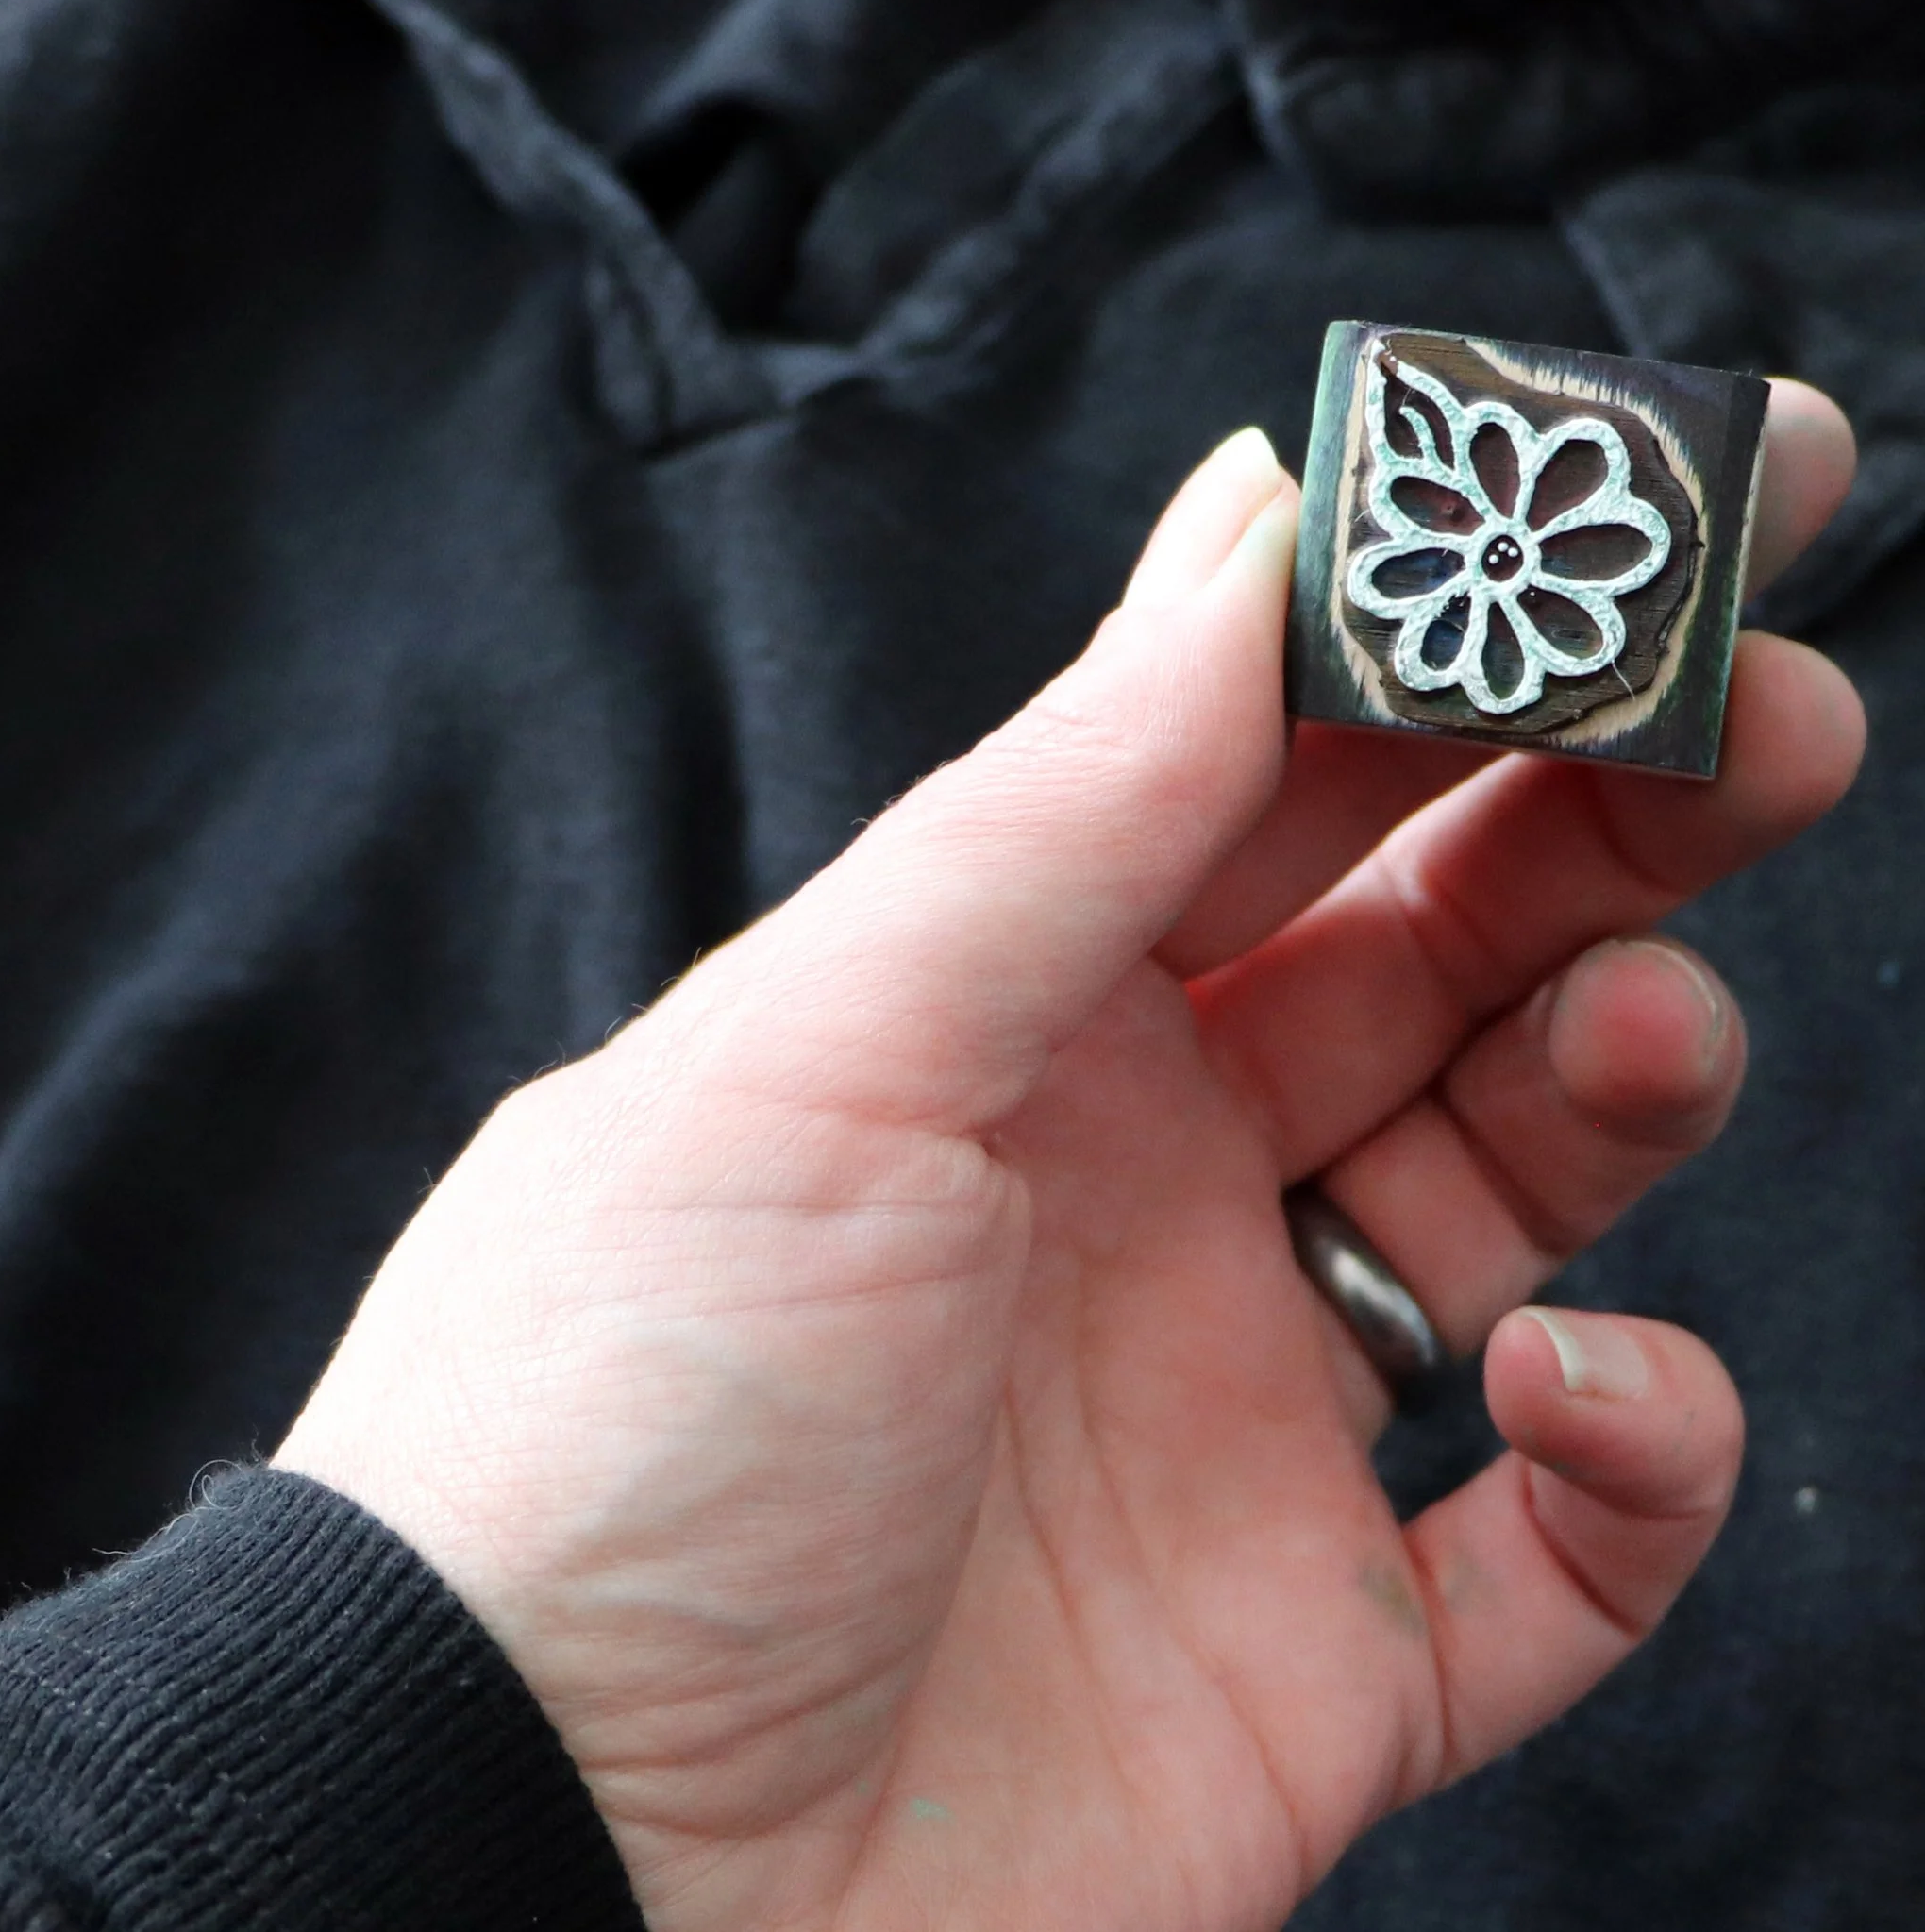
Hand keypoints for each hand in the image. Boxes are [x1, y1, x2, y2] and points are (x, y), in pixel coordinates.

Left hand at [278, 389, 1861, 1931]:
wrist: (534, 1866)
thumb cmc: (612, 1428)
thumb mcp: (814, 1061)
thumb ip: (1053, 810)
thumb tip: (1250, 523)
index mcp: (989, 1027)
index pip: (1257, 782)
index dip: (1445, 644)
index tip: (1632, 510)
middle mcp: (1119, 1196)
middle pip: (1417, 957)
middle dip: (1600, 821)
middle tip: (1771, 712)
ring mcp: (1225, 1425)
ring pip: (1510, 1196)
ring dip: (1619, 1079)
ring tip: (1635, 1022)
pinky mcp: (1312, 1661)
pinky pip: (1557, 1550)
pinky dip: (1632, 1462)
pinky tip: (1572, 1388)